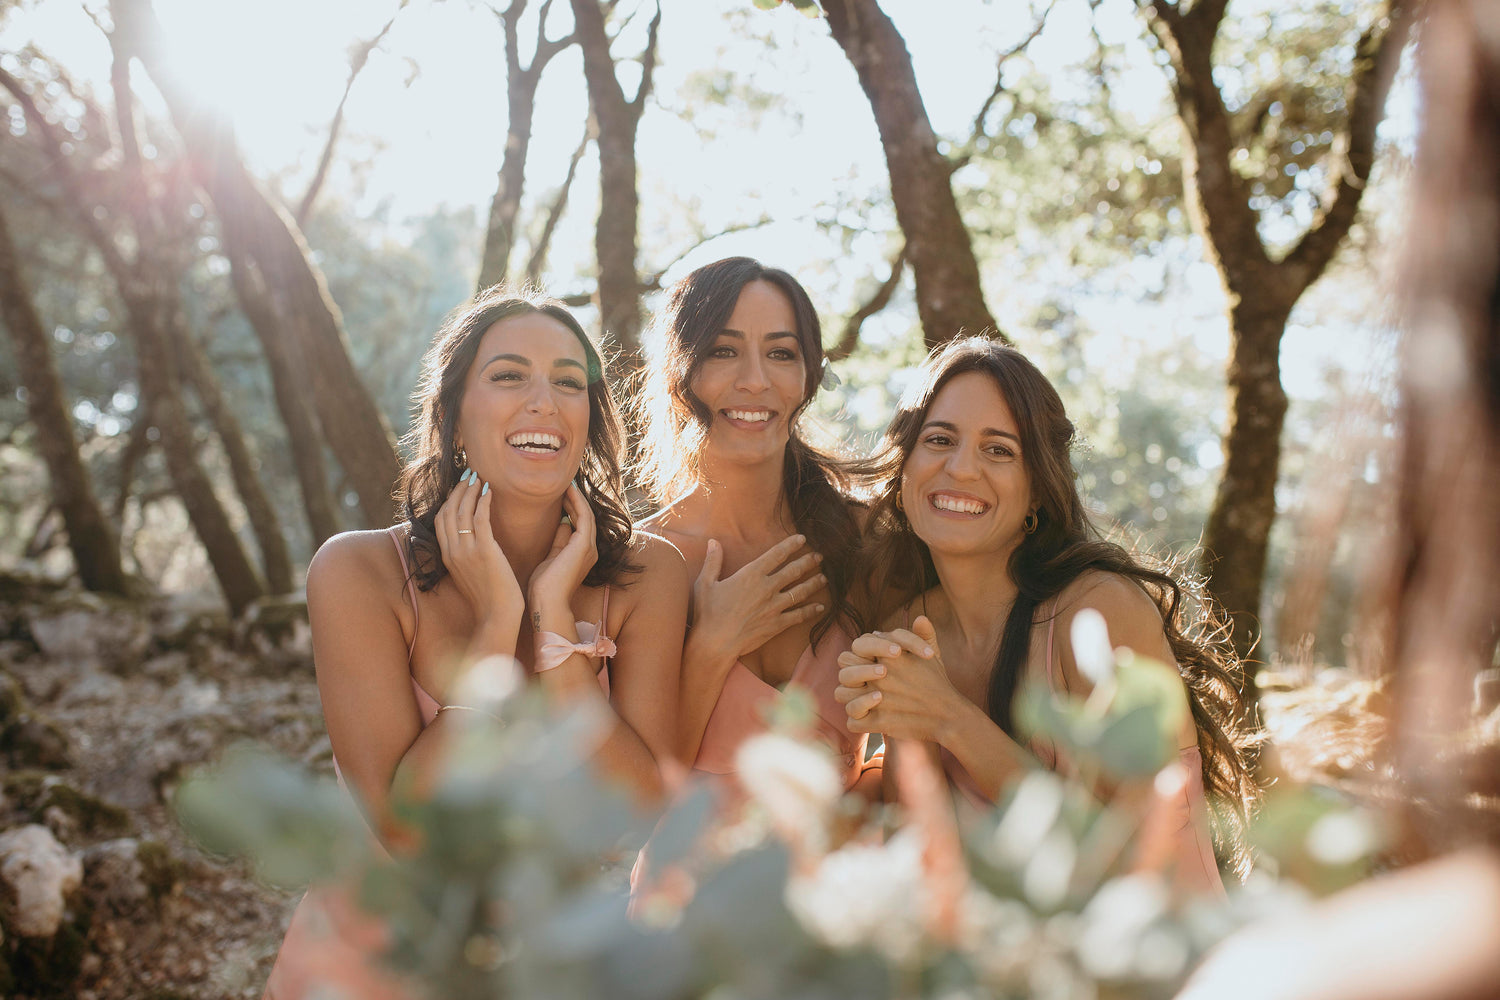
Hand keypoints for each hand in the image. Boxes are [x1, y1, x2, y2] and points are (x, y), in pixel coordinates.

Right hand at [435, 471, 523, 625]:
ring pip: (462, 512)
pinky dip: (483, 501)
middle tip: (470, 474)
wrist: (497, 616)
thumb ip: (465, 555)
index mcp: (447, 556)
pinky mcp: (484, 552)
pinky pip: (480, 519)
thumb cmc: (489, 597)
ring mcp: (467, 552)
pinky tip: (489, 491)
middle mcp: (453, 552)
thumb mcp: (469, 573)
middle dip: (459, 489)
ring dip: (470, 491)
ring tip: (479, 477)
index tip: (461, 486)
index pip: (441, 520)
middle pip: (449, 511)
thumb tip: (471, 539)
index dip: (450, 500)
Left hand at [527, 483, 597, 607]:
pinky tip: (568, 491)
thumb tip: (562, 523)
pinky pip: (583, 517)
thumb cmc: (544, 587)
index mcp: (582, 554)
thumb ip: (558, 541)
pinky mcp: (584, 545)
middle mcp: (590, 549)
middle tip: (564, 482)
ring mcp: (589, 547)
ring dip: (577, 497)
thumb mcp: (551, 558)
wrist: (547, 603)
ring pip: (586, 514)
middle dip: (575, 499)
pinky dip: (577, 502)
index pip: (579, 524)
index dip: (571, 507)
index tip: (560, 494)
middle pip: (585, 517)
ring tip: (567, 482)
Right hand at [691, 533, 825, 660]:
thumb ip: (713, 561)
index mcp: (751, 574)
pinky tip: (820, 607)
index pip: (777, 554)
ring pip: (801, 591)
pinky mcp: (778, 624)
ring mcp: (774, 606)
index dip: (791, 544)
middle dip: (808, 561)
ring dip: (814, 583)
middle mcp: (767, 587)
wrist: (715, 642)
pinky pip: (799, 615)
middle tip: (819, 556)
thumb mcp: (705, 583)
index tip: (802, 538)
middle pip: (794, 570)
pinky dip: (811, 611)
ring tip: (823, 578)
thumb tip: (713, 542)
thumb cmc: (708, 613)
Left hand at [835, 616, 961, 743]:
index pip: (857, 646)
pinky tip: (867, 718)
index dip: (860, 654)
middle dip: (850, 674)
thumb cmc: (938, 684)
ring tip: (863, 699)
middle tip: (863, 682)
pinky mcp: (879, 721)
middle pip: (844, 669)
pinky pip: (853, 722)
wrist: (948, 715)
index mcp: (890, 656)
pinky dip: (857, 721)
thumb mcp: (933, 655)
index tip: (873, 662)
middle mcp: (880, 675)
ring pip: (841, 695)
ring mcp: (877, 698)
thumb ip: (923, 635)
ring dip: (849, 697)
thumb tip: (920, 617)